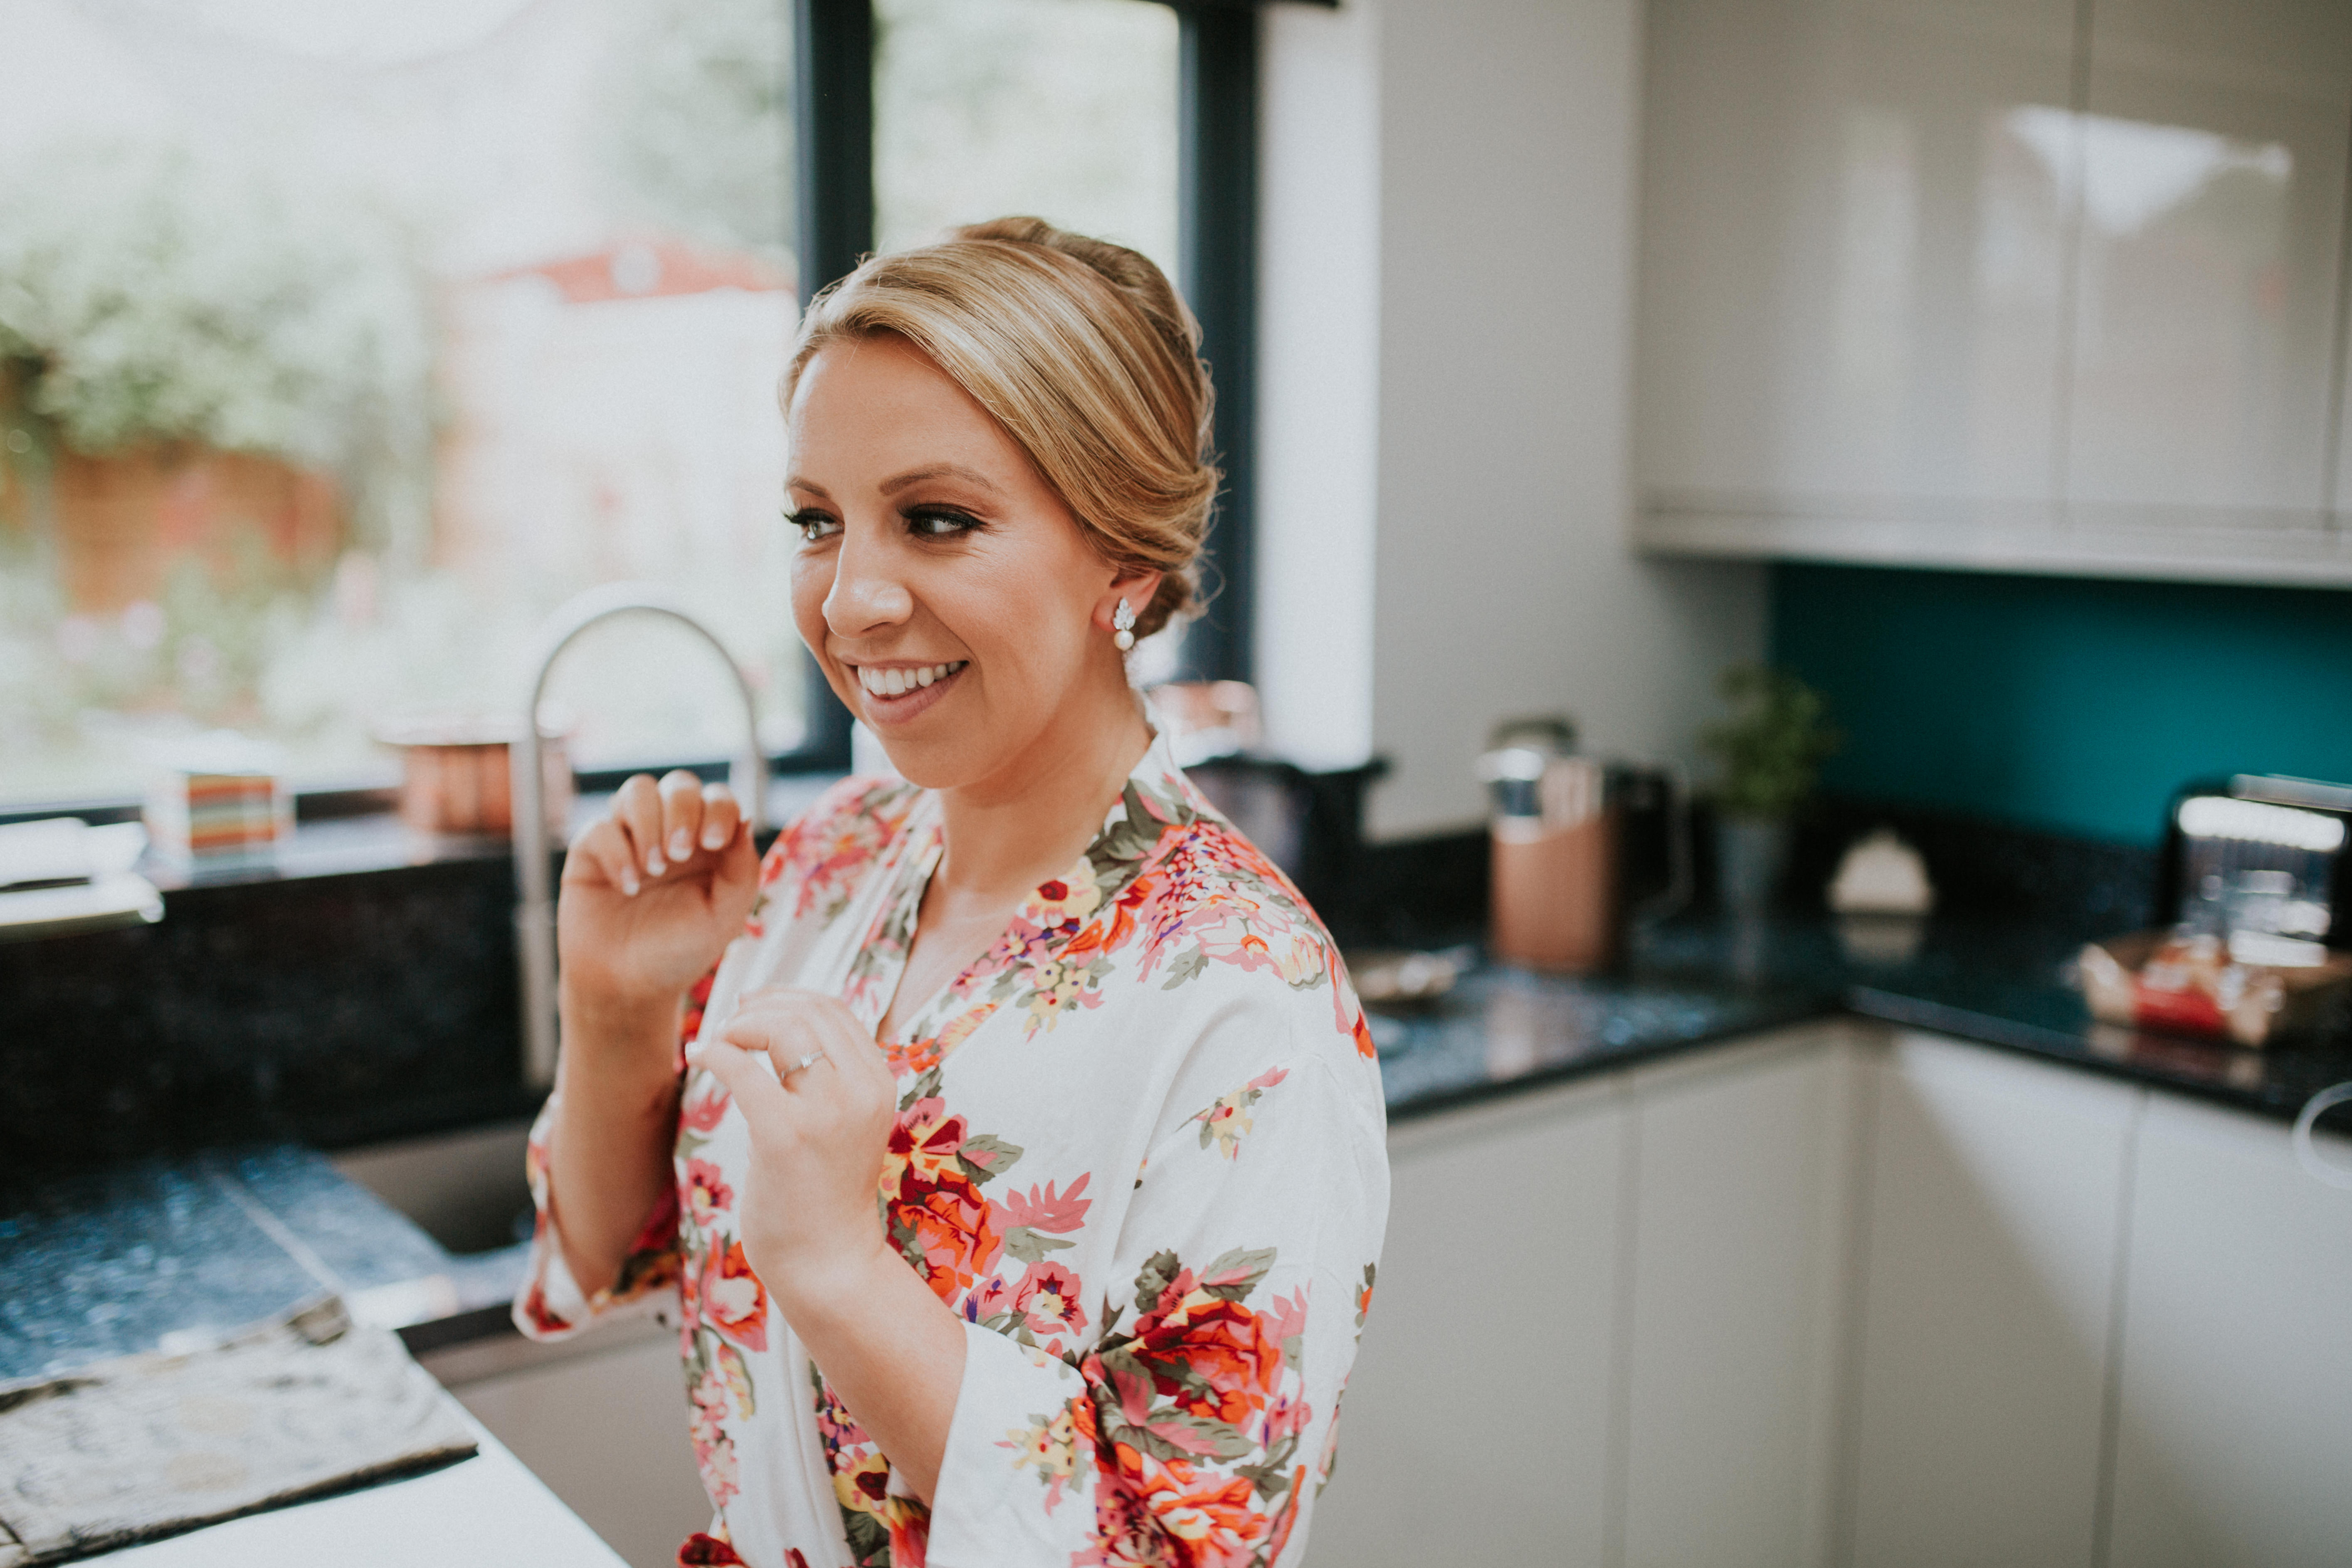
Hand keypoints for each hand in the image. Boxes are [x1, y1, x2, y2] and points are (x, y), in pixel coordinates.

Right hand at [558, 770, 758, 1022]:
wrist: (629, 986)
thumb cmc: (681, 950)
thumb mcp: (724, 916)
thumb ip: (742, 869)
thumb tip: (746, 819)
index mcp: (708, 843)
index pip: (718, 799)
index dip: (719, 809)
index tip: (714, 842)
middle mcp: (670, 832)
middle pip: (679, 785)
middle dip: (682, 811)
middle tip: (678, 855)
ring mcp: (629, 838)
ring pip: (638, 790)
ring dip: (648, 823)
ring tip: (654, 868)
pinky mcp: (591, 853)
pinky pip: (599, 828)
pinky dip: (615, 852)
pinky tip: (627, 888)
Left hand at [689, 986, 899, 1298]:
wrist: (830, 1263)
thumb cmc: (824, 1196)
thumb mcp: (844, 1124)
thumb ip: (826, 1079)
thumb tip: (775, 1025)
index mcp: (878, 1084)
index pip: (836, 1010)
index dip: (789, 996)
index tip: (754, 1005)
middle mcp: (862, 1091)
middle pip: (809, 1011)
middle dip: (760, 1008)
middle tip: (729, 1025)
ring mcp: (826, 1113)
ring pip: (781, 1029)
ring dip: (738, 1027)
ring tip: (716, 1043)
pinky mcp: (785, 1136)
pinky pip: (742, 1068)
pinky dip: (713, 1053)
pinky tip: (698, 1058)